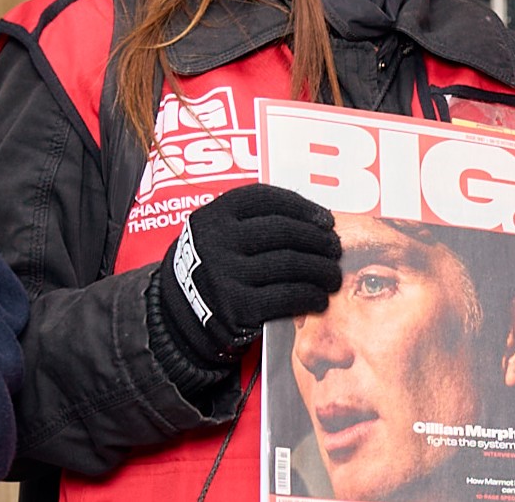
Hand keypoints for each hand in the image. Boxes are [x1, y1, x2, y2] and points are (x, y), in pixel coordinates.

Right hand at [153, 183, 342, 370]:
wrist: (180, 314)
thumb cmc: (213, 267)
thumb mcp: (217, 232)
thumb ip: (251, 221)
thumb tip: (315, 220)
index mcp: (214, 214)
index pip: (268, 199)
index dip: (304, 207)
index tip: (325, 219)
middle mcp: (217, 240)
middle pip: (285, 230)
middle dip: (319, 240)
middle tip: (335, 249)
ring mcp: (226, 274)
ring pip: (291, 264)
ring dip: (322, 269)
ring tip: (333, 275)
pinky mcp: (238, 308)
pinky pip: (288, 296)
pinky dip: (311, 295)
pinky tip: (319, 297)